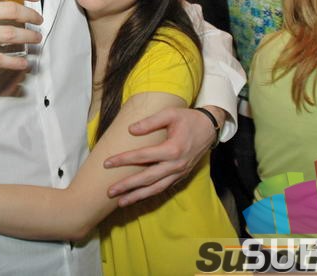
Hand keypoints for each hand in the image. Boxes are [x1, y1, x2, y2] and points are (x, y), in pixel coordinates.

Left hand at [103, 106, 222, 206]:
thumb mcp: (170, 113)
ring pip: (155, 188)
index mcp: (172, 149)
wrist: (210, 128)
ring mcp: (179, 173)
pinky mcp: (181, 176)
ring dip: (137, 196)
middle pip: (147, 178)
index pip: (142, 156)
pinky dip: (149, 194)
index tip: (107, 163)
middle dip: (127, 186)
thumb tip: (130, 130)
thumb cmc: (188, 119)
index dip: (123, 160)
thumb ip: (150, 122)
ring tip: (120, 203)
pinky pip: (163, 188)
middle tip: (109, 192)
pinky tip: (137, 197)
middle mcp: (176, 165)